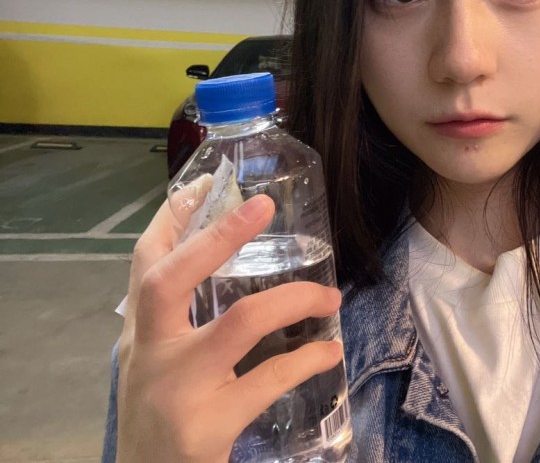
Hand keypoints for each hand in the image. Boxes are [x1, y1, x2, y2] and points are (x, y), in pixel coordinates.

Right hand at [116, 178, 343, 462]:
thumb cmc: (164, 422)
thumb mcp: (159, 368)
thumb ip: (179, 326)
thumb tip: (220, 270)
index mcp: (140, 336)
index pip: (143, 265)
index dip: (170, 221)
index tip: (202, 183)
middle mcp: (149, 355)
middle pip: (170, 279)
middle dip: (218, 237)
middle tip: (263, 206)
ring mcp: (176, 389)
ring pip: (241, 322)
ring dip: (294, 301)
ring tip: (329, 299)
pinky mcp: (206, 426)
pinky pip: (269, 379)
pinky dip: (307, 360)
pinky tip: (329, 353)